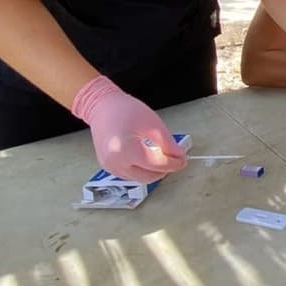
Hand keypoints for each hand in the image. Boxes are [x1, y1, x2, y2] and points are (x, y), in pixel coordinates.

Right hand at [71, 76, 187, 182]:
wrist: (102, 107)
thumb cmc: (124, 110)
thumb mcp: (152, 124)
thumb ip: (168, 143)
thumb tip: (179, 156)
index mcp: (125, 150)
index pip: (156, 165)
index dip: (173, 164)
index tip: (183, 160)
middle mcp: (114, 162)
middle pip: (147, 177)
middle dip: (164, 170)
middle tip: (175, 160)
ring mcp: (109, 166)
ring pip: (139, 178)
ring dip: (153, 172)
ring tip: (162, 158)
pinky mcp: (108, 166)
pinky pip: (129, 175)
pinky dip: (142, 170)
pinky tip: (149, 159)